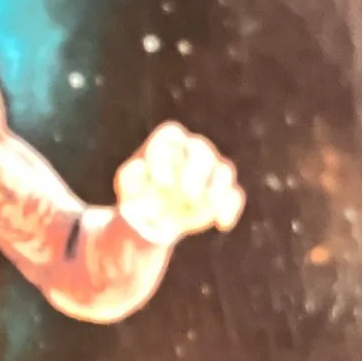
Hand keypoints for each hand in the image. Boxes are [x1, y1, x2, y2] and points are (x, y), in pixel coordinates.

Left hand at [114, 123, 243, 247]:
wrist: (154, 217)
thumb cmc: (138, 193)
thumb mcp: (127, 185)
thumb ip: (130, 175)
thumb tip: (138, 166)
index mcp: (167, 142)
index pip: (170, 136)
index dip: (166, 157)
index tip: (160, 183)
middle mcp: (192, 150)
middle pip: (200, 149)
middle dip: (196, 171)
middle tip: (186, 193)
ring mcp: (211, 170)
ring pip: (223, 169)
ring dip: (217, 188)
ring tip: (207, 205)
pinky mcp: (223, 192)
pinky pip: (234, 194)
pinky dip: (230, 208)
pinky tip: (221, 224)